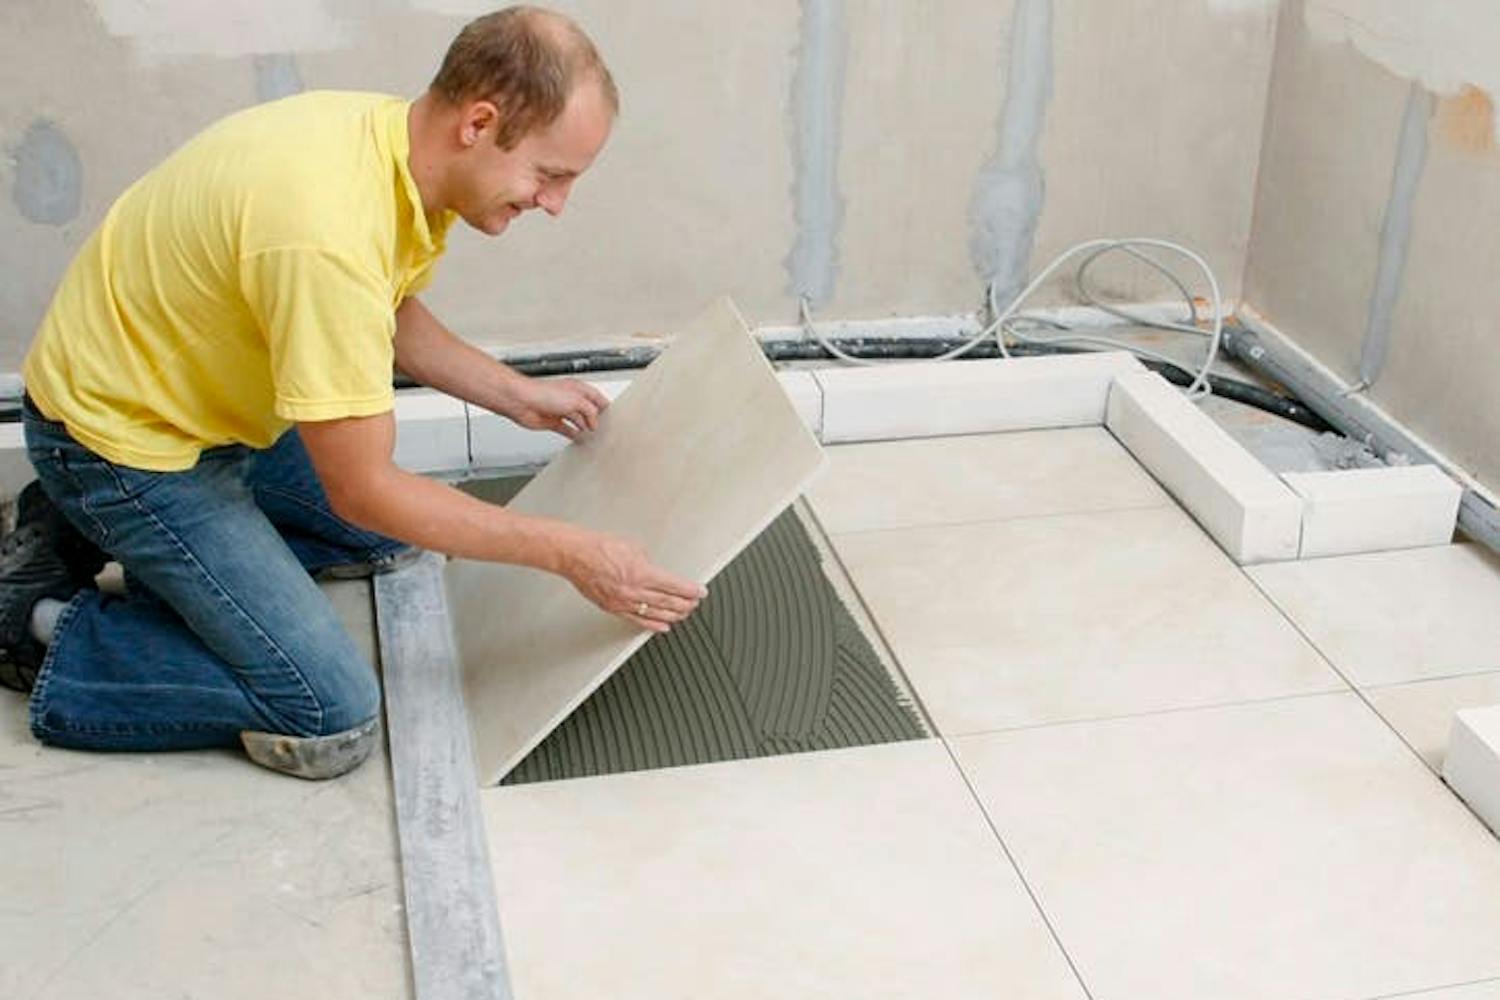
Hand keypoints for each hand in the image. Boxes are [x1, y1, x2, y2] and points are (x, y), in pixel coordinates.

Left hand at [505, 377, 609, 440]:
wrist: (521, 401)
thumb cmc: (543, 393)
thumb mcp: (576, 400)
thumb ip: (590, 411)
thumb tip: (594, 422)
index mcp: (577, 388)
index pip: (596, 397)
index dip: (604, 406)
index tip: (612, 415)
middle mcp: (569, 398)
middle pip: (587, 410)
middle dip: (596, 419)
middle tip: (604, 429)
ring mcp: (560, 410)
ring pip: (578, 421)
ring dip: (585, 428)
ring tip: (594, 436)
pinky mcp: (552, 422)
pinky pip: (567, 430)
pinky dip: (574, 435)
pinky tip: (580, 439)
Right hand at [560, 530, 706, 632]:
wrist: (576, 556)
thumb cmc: (600, 548)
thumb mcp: (634, 547)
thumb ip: (649, 563)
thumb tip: (657, 572)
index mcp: (642, 573)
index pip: (675, 586)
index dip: (691, 590)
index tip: (700, 592)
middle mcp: (634, 591)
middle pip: (669, 602)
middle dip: (686, 604)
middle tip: (694, 604)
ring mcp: (624, 602)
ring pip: (656, 614)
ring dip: (674, 615)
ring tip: (684, 614)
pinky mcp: (614, 608)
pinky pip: (638, 620)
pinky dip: (653, 625)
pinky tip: (663, 626)